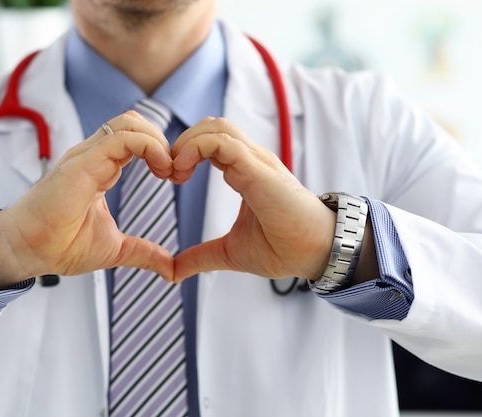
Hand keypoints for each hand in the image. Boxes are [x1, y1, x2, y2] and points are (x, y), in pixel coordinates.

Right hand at [0, 111, 174, 289]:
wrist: (27, 251)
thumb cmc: (60, 246)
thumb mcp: (115, 249)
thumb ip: (144, 253)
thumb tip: (170, 269)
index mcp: (100, 168)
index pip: (135, 139)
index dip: (161, 151)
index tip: (176, 177)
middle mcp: (93, 156)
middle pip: (135, 122)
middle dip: (164, 141)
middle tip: (177, 172)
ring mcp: (86, 156)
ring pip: (129, 123)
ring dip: (158, 141)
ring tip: (169, 170)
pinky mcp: (82, 163)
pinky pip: (121, 138)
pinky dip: (148, 146)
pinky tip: (161, 169)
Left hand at [170, 117, 336, 282]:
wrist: (315, 254)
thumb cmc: (282, 248)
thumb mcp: (229, 252)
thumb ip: (201, 257)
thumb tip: (174, 272)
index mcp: (243, 171)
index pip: (209, 142)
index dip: (183, 154)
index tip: (169, 179)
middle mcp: (249, 160)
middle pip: (209, 126)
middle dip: (181, 143)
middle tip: (167, 173)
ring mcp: (255, 161)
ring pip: (215, 126)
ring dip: (187, 143)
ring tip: (175, 172)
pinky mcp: (258, 168)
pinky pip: (223, 141)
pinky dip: (197, 148)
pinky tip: (183, 170)